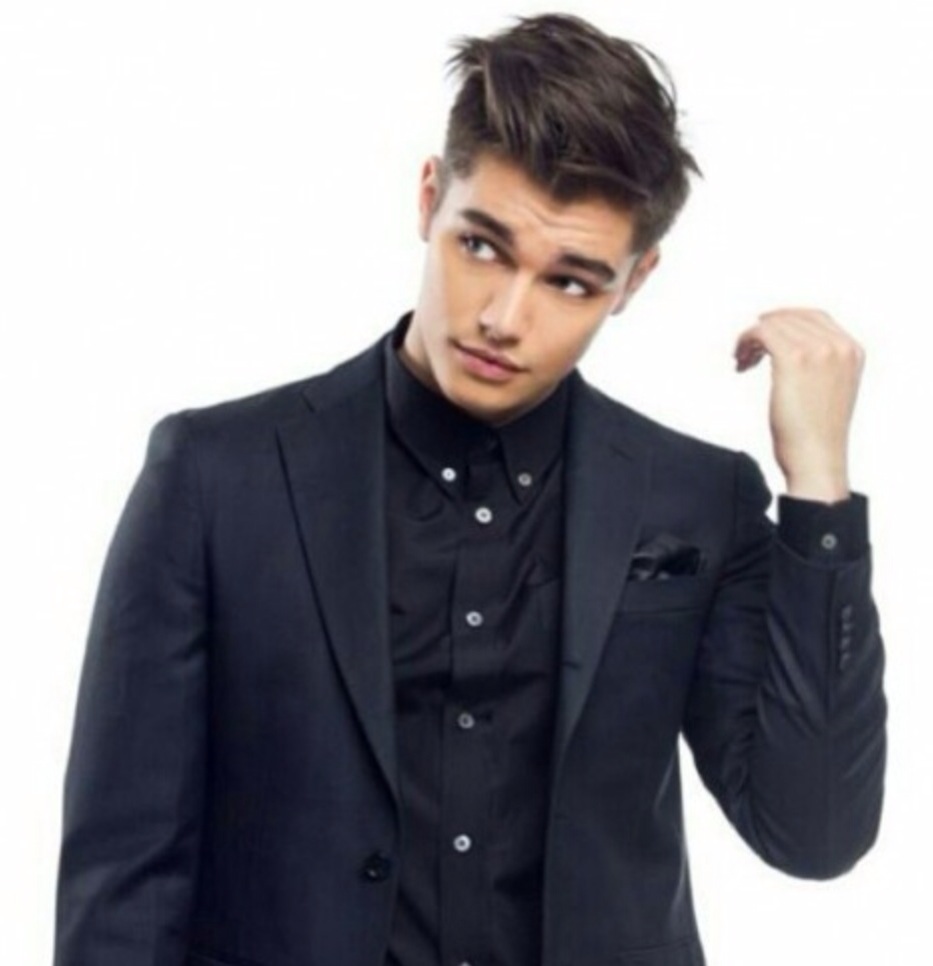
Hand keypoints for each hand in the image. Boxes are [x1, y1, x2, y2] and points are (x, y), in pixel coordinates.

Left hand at [733, 308, 864, 501]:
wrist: (817, 460)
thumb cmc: (816, 436)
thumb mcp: (829, 391)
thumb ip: (819, 365)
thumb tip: (784, 348)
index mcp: (852, 350)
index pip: (813, 316)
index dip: (784, 321)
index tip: (762, 335)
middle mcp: (838, 345)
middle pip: (790, 318)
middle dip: (764, 331)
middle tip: (746, 354)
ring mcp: (819, 350)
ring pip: (772, 324)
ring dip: (751, 339)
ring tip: (742, 361)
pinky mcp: (794, 358)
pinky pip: (760, 332)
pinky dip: (745, 342)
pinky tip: (740, 364)